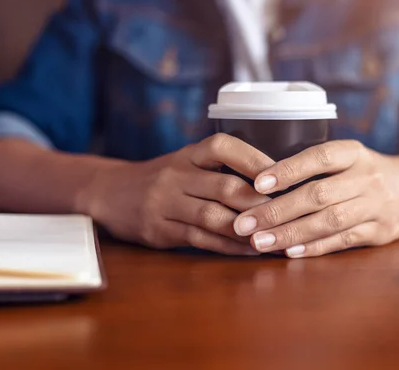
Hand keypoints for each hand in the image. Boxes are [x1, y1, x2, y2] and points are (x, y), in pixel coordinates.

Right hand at [80, 134, 274, 254]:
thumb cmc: (162, 177)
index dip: (255, 160)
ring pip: (213, 217)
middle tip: (289, 213)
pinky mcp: (159, 230)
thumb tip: (274, 179)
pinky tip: (250, 250)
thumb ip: (220, 168)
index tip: (284, 174)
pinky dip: (228, 247)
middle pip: (224, 187)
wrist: (109, 192)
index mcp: (188, 154)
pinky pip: (200, 240)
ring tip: (274, 237)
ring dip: (247, 229)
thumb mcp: (186, 162)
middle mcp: (176, 174)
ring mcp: (165, 203)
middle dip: (260, 202)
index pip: (223, 147)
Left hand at [233, 140, 398, 257]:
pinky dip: (315, 247)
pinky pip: (343, 240)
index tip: (257, 183)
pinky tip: (290, 252)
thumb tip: (259, 183)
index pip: (319, 157)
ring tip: (260, 242)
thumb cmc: (367, 173)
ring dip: (290, 234)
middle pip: (318, 194)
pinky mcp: (381, 231)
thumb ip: (314, 167)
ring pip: (328, 221)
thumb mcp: (349, 158)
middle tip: (245, 224)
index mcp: (354, 153)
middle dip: (277, 211)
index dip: (288, 169)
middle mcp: (368, 177)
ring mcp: (377, 205)